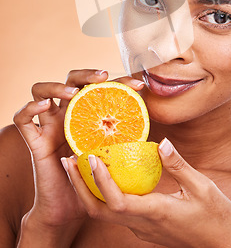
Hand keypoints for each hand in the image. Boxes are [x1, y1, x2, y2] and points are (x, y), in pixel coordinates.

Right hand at [13, 70, 144, 233]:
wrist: (71, 206)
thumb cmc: (95, 177)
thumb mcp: (115, 154)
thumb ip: (128, 138)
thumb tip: (158, 130)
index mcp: (88, 113)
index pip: (101, 88)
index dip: (120, 82)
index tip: (139, 85)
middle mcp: (67, 113)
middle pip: (70, 79)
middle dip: (86, 74)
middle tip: (102, 78)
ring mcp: (48, 125)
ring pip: (40, 90)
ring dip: (55, 86)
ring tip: (71, 92)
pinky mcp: (34, 141)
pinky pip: (22, 119)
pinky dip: (30, 108)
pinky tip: (45, 107)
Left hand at [64, 139, 230, 247]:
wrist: (222, 247)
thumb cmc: (216, 218)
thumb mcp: (202, 187)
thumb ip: (179, 165)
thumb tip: (162, 143)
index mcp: (156, 213)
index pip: (118, 202)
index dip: (100, 181)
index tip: (91, 158)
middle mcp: (143, 224)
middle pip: (100, 211)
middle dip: (80, 186)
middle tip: (69, 161)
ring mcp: (142, 229)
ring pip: (105, 213)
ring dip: (89, 190)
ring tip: (81, 165)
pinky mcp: (145, 228)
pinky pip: (117, 212)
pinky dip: (104, 194)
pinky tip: (107, 176)